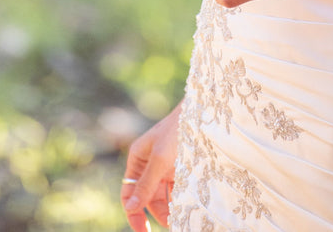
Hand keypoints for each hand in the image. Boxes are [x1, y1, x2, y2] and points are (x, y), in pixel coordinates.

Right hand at [121, 105, 180, 229]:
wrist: (203, 111)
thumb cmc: (177, 130)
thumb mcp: (159, 159)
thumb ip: (146, 184)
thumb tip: (131, 207)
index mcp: (137, 159)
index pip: (129, 193)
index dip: (133, 213)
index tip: (143, 231)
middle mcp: (149, 164)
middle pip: (146, 197)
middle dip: (155, 214)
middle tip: (169, 226)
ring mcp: (164, 166)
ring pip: (162, 196)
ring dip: (168, 209)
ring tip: (177, 221)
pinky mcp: (179, 168)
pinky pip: (175, 190)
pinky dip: (178, 200)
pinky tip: (185, 209)